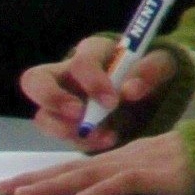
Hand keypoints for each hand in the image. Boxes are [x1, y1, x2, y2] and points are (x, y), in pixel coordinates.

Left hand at [0, 131, 194, 194]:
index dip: (43, 176)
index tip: (14, 186)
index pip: (74, 167)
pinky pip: (123, 183)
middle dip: (34, 180)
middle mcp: (121, 157)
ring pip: (87, 175)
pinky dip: (101, 192)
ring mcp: (137, 164)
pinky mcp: (156, 175)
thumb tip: (103, 190)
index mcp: (120, 157)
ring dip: (54, 186)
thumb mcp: (154, 170)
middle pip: (70, 169)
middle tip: (0, 191)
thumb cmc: (194, 162)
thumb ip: (130, 177)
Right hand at [26, 39, 186, 143]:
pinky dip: (81, 143)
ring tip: (102, 136)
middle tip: (78, 116)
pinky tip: (107, 140)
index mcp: (92, 52)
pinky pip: (61, 135)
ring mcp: (61, 101)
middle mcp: (66, 74)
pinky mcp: (65, 123)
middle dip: (52, 99)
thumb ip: (151, 70)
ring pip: (43, 116)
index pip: (80, 61)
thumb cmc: (148, 71)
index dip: (92, 81)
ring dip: (67, 131)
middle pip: (33, 80)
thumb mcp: (162, 64)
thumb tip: (131, 89)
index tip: (113, 101)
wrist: (150, 94)